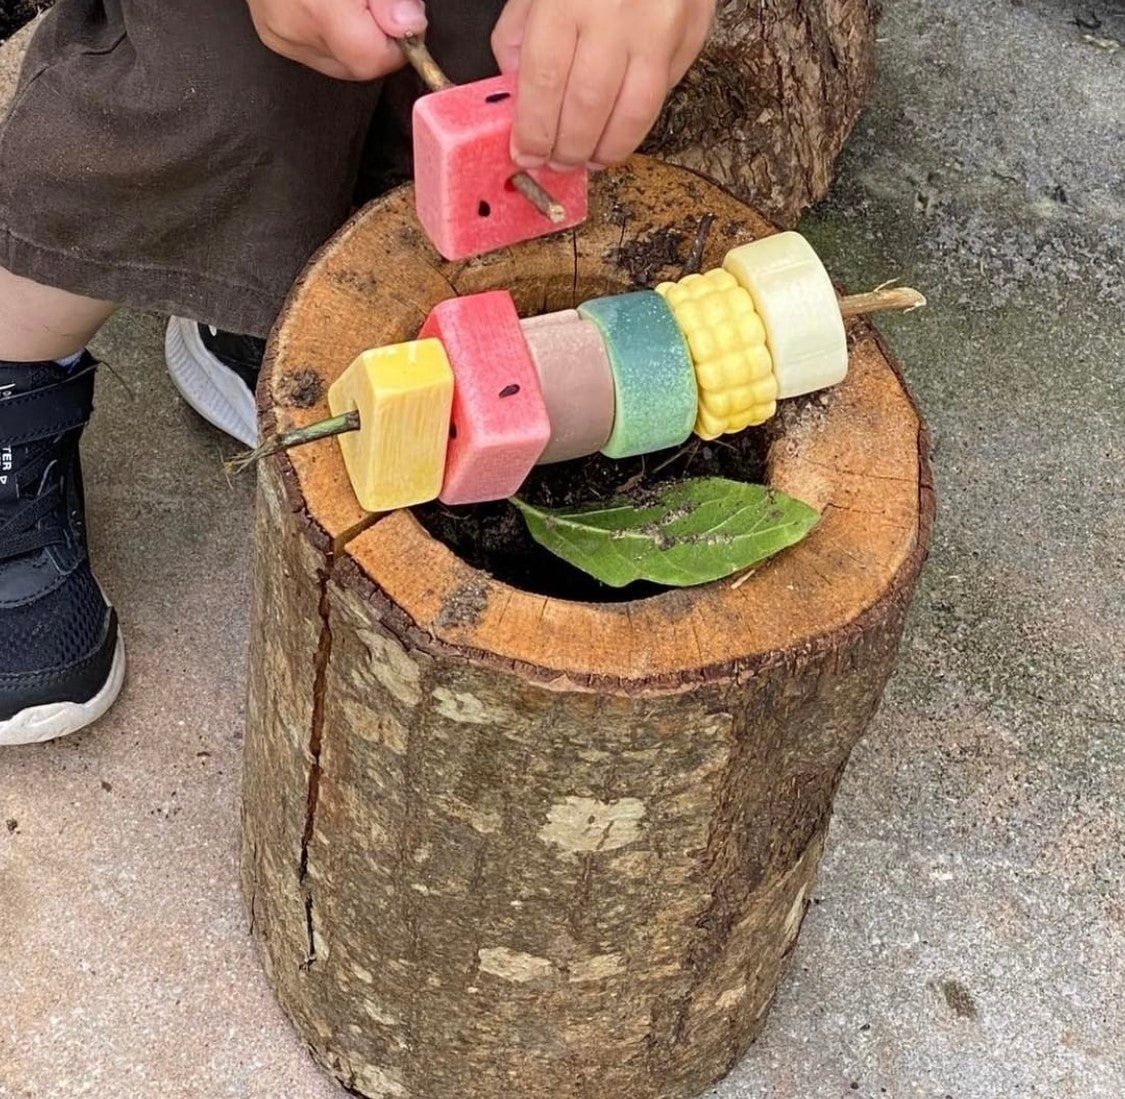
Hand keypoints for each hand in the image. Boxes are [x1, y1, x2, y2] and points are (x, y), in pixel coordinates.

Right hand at [246, 0, 426, 80]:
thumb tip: (408, 26)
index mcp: (320, 9)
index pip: (373, 61)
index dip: (397, 45)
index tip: (402, 20)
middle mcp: (294, 28)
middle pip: (357, 66)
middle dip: (375, 40)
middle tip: (373, 3)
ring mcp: (280, 35)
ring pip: (338, 63)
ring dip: (354, 39)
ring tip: (345, 1)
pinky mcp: (271, 35)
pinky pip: (316, 53)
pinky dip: (332, 37)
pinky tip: (328, 6)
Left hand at [492, 0, 713, 170]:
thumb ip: (520, 33)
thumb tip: (518, 97)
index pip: (545, 81)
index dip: (534, 130)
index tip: (525, 154)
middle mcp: (616, 14)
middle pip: (587, 106)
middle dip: (568, 148)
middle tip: (557, 162)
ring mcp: (660, 26)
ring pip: (632, 113)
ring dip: (606, 149)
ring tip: (589, 159)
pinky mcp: (690, 35)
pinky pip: (661, 96)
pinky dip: (635, 126)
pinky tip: (616, 133)